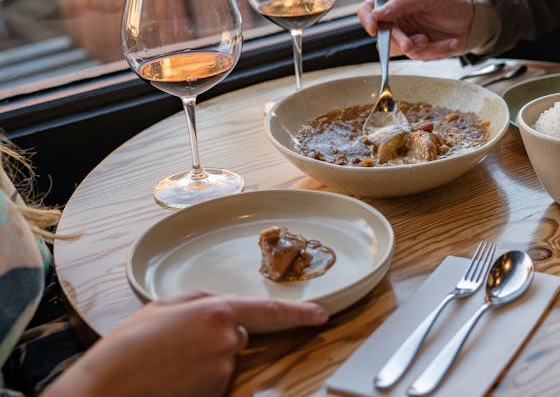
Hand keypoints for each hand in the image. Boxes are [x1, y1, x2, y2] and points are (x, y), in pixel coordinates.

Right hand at [45, 291, 328, 396]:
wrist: (106, 389)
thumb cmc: (126, 348)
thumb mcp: (162, 308)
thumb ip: (198, 301)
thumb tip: (220, 308)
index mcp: (215, 310)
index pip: (269, 311)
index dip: (298, 313)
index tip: (322, 315)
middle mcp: (226, 338)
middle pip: (238, 337)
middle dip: (214, 340)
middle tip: (174, 348)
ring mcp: (222, 368)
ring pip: (224, 361)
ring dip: (203, 362)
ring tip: (166, 363)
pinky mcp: (215, 391)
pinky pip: (214, 382)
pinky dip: (197, 380)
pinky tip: (172, 379)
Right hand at [357, 0, 474, 59]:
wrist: (473, 21)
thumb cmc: (451, 3)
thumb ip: (403, 3)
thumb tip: (378, 13)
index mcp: (395, 1)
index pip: (369, 8)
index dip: (367, 19)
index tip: (375, 29)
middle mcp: (397, 19)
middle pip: (382, 35)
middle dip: (397, 40)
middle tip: (409, 44)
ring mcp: (407, 35)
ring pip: (398, 50)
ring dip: (417, 47)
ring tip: (431, 39)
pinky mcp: (419, 50)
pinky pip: (419, 56)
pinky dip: (435, 51)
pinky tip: (448, 42)